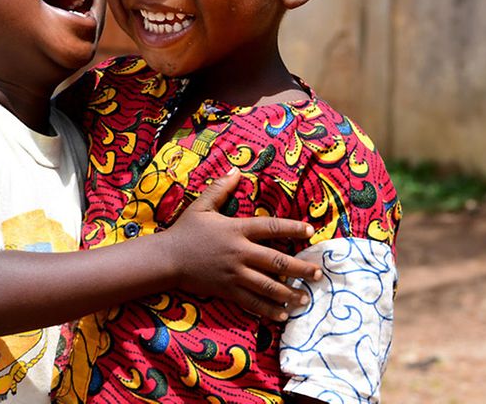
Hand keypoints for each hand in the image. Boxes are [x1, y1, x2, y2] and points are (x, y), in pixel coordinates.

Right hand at [162, 168, 321, 320]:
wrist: (167, 259)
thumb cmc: (185, 231)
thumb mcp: (201, 206)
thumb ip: (220, 188)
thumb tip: (236, 170)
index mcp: (237, 230)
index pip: (271, 227)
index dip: (293, 228)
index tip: (310, 231)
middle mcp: (240, 253)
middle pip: (277, 261)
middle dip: (301, 269)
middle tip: (318, 274)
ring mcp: (235, 274)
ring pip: (268, 286)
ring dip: (290, 293)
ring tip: (306, 299)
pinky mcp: (227, 291)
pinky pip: (252, 302)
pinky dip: (269, 310)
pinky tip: (283, 315)